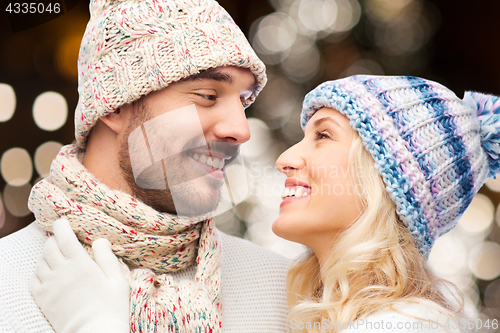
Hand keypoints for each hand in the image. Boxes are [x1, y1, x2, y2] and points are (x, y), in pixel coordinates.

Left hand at [30, 218, 129, 332]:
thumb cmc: (111, 307)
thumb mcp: (117, 280)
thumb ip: (107, 257)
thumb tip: (99, 240)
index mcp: (81, 264)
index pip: (64, 237)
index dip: (62, 225)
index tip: (63, 221)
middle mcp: (62, 272)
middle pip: (49, 247)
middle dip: (54, 240)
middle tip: (61, 240)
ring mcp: (50, 286)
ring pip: (41, 262)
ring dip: (47, 256)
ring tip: (57, 257)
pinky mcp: (43, 299)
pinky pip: (34, 279)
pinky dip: (39, 272)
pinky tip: (48, 273)